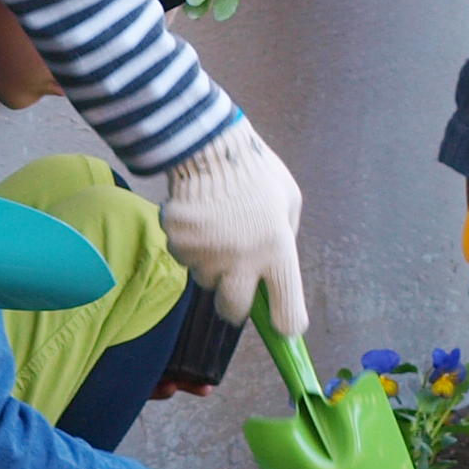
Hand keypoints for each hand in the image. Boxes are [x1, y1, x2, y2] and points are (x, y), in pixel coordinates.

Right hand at [162, 116, 307, 337]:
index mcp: (278, 250)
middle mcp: (243, 259)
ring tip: (216, 228)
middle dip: (235, 303)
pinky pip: (183, 258)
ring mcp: (207, 253)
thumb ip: (286, 238)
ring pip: (205, 280)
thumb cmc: (256, 170)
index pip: (287, 312)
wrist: (210, 142)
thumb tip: (277, 271)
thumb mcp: (289, 201)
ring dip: (210, 265)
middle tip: (235, 284)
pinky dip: (189, 245)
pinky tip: (198, 218)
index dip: (285, 324)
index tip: (283, 325)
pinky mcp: (179, 242)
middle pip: (234, 310)